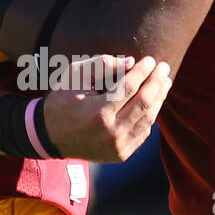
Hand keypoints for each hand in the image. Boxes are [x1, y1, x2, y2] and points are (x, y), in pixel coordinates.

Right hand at [42, 54, 170, 161]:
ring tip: (164, 82)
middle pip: (144, 103)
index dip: (143, 71)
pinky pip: (143, 133)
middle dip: (157, 82)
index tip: (150, 59)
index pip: (129, 87)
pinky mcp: (121, 155)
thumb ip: (101, 65)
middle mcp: (110, 133)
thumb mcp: (73, 77)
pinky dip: (150, 115)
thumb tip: (130, 62)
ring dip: (159, 98)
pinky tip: (153, 101)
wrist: (50, 137)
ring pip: (148, 119)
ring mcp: (117, 147)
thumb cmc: (62, 101)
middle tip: (164, 67)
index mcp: (97, 113)